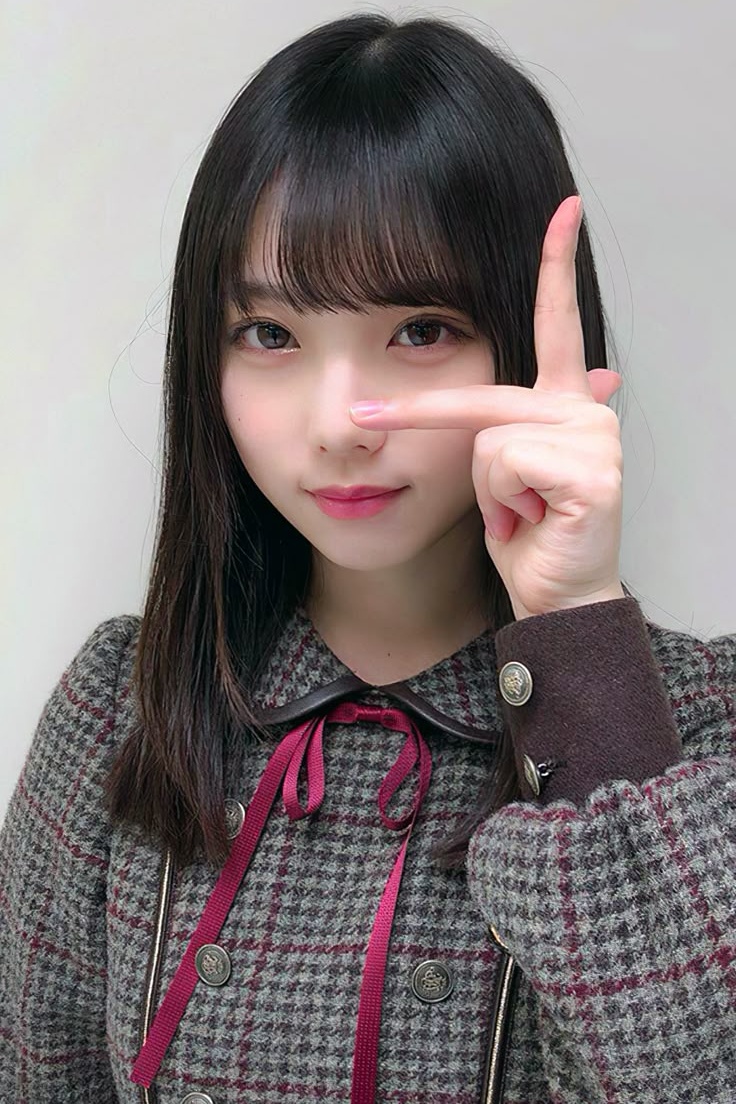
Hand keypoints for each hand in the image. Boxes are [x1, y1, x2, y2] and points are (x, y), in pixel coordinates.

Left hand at [349, 195, 625, 619]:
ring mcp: (594, 439)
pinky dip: (504, 507)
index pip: (555, 323)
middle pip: (477, 402)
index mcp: (562, 402)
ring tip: (520, 514)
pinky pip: (505, 467)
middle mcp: (585, 409)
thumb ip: (502, 425)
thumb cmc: (526, 532)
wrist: (554, 596)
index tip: (562, 205)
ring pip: (486, 442)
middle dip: (431, 428)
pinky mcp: (592, 474)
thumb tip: (561, 380)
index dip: (555, 264)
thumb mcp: (499, 472)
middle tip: (405, 443)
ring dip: (487, 493)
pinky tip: (534, 522)